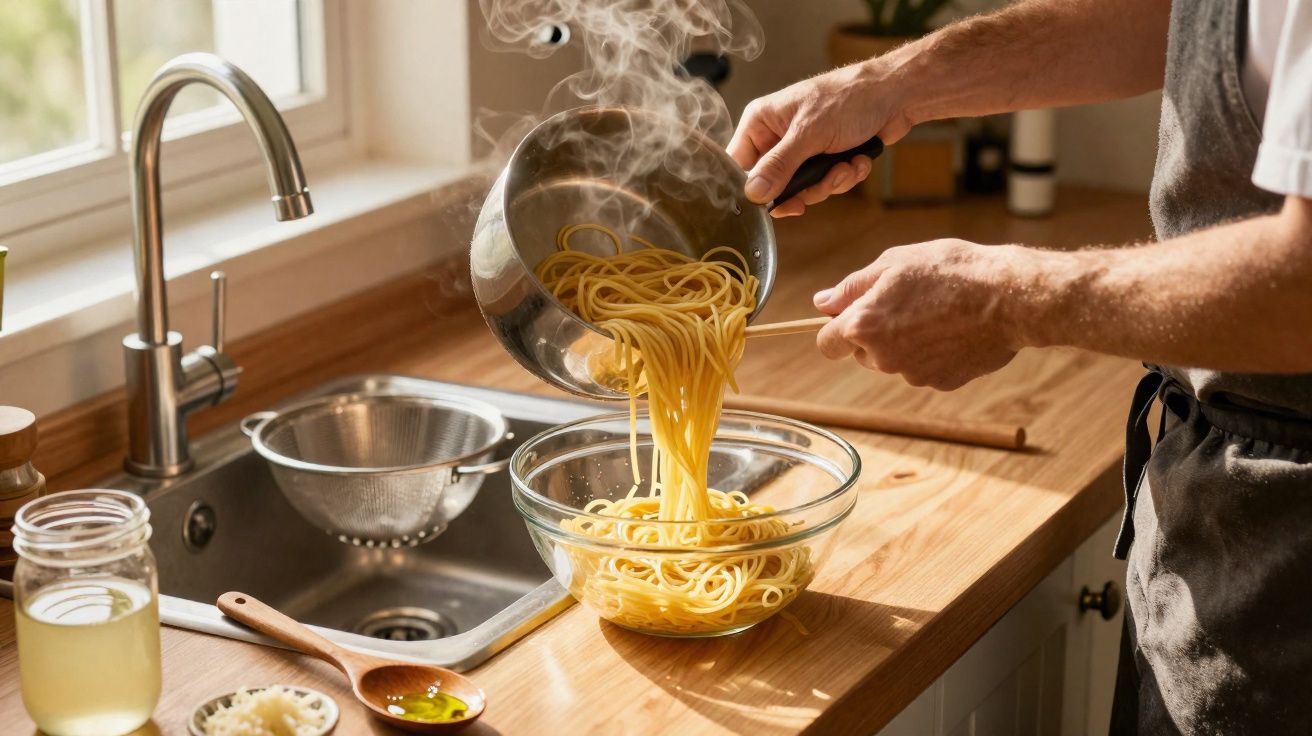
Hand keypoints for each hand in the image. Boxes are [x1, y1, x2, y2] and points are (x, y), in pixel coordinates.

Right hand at [728, 59, 912, 216]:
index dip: (753, 187)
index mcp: (761, 121)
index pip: (739, 164)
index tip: (771, 203)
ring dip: (830, 182)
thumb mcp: (809, 134)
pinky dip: (845, 176)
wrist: (895, 96)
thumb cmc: (849, 99)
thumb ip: (778, 166)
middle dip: (805, 187)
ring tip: (847, 165)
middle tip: (823, 181)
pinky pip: (825, 184)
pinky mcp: (825, 158)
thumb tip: (753, 193)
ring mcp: (802, 149)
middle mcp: (778, 136)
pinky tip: (858, 160)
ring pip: (803, 188)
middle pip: (774, 184)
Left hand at [814, 239, 1042, 389]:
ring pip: (894, 362)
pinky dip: (933, 353)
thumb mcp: (894, 263)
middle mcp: (882, 358)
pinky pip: (925, 369)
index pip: (826, 343)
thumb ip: (852, 287)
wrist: (1009, 296)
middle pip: (861, 353)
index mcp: (863, 326)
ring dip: (904, 344)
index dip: (834, 330)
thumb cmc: (951, 270)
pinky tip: (954, 329)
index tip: (847, 319)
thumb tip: (822, 303)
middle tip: (906, 305)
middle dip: (873, 334)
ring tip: (936, 313)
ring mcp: (912, 374)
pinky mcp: (940, 383)